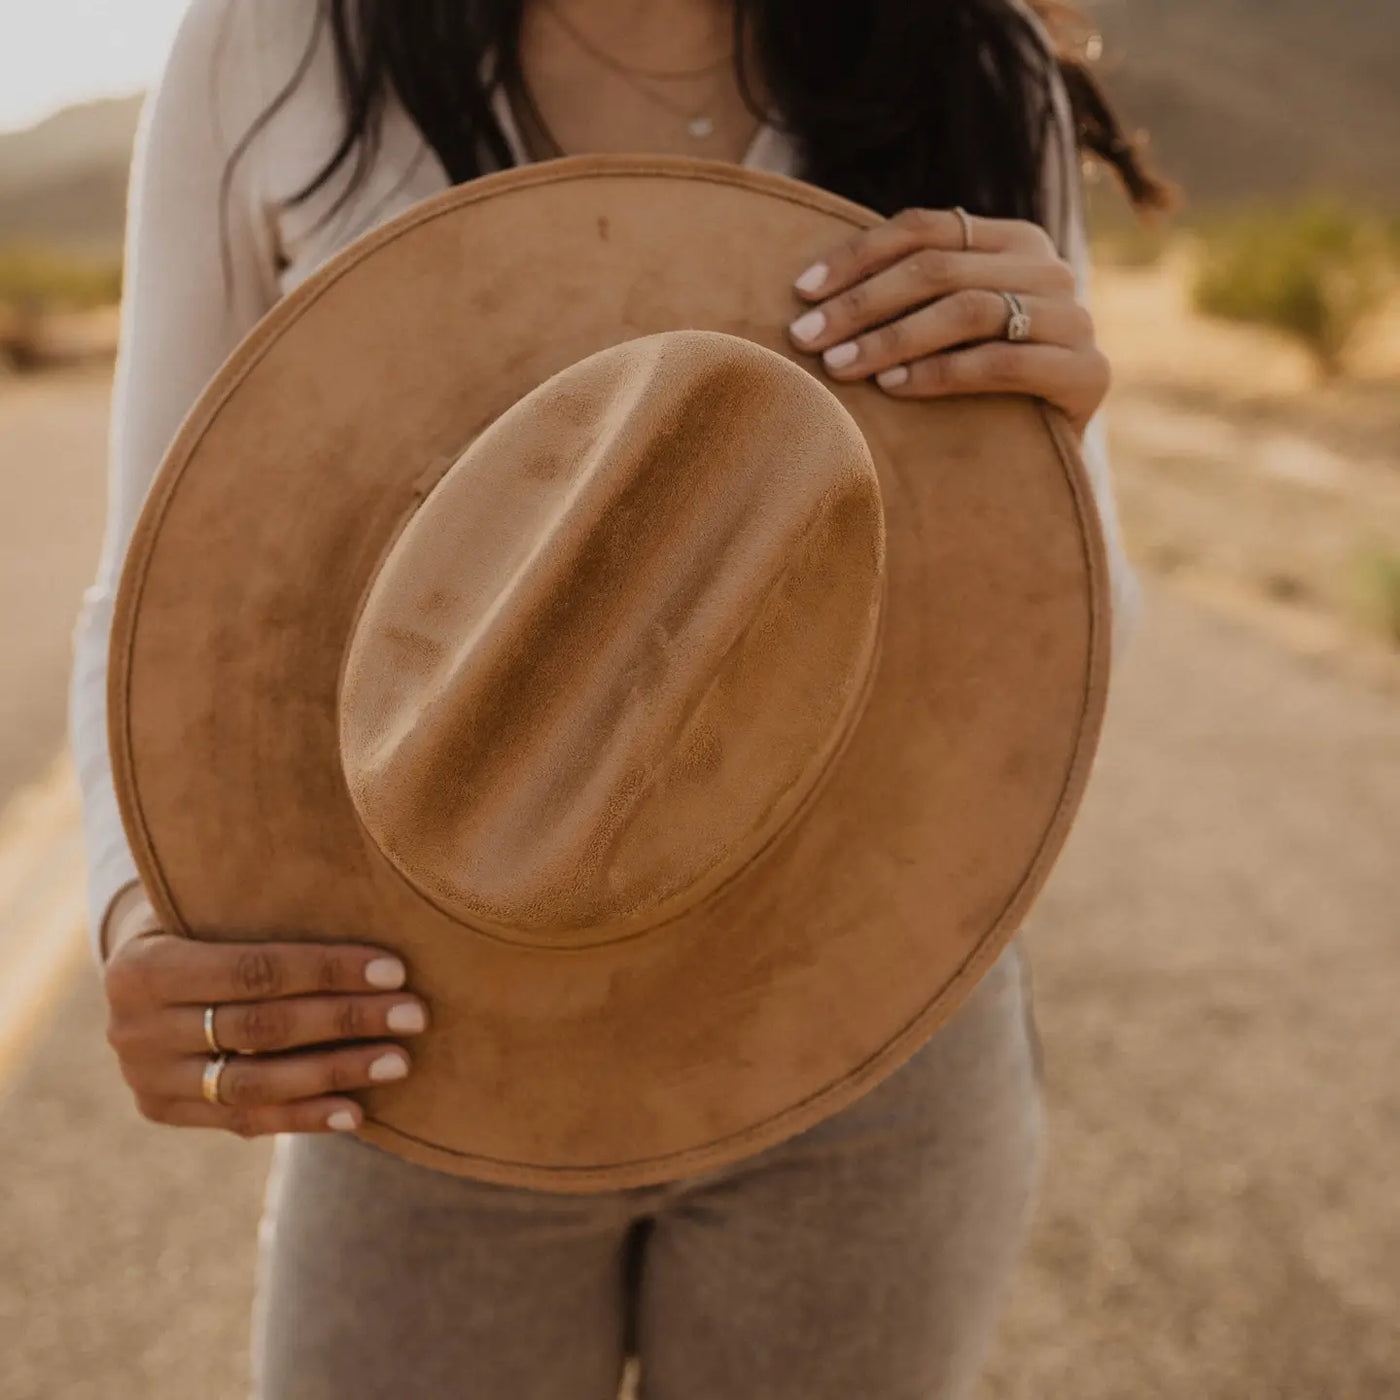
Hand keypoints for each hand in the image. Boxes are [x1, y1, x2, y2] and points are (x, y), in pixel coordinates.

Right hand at [103, 913, 428, 1139]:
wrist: (142, 978)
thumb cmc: (204, 924)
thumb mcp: (214, 904)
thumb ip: (269, 906)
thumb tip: (371, 883)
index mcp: (144, 965)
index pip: (254, 971)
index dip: (328, 971)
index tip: (395, 970)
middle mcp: (134, 1028)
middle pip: (260, 1028)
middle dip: (346, 1020)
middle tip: (414, 1015)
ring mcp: (146, 1078)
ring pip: (255, 1083)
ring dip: (335, 1073)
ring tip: (398, 1062)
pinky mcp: (164, 1112)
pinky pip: (244, 1121)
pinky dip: (304, 1118)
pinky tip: (357, 1112)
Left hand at [786, 207, 1109, 438]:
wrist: (1051, 457)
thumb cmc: (977, 388)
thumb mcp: (943, 328)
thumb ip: (909, 294)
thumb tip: (807, 291)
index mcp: (1013, 240)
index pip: (924, 227)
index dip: (857, 256)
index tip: (801, 292)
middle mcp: (1050, 268)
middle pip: (938, 268)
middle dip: (861, 304)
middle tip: (806, 338)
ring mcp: (1074, 318)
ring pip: (968, 309)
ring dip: (893, 338)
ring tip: (840, 367)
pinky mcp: (1087, 373)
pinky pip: (1001, 362)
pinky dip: (940, 373)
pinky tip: (893, 389)